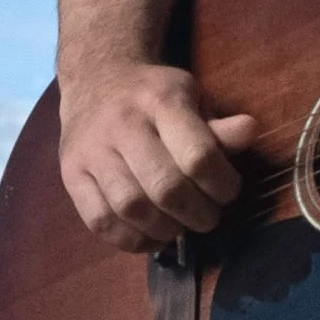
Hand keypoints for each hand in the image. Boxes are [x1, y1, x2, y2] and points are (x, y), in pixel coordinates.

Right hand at [58, 63, 259, 253]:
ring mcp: (92, 150)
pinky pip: (100, 222)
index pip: (198, 156)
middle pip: (165, 188)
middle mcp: (122, 123)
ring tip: (179, 226)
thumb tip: (249, 131)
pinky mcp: (70, 173)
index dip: (223, 185)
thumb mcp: (193, 99)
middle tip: (207, 217)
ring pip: (132, 208)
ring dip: (165, 230)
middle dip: (198, 214)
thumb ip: (219, 126)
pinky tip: (150, 235)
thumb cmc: (155, 97)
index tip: (227, 191)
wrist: (97, 79)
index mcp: (160, 100)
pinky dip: (131, 239)